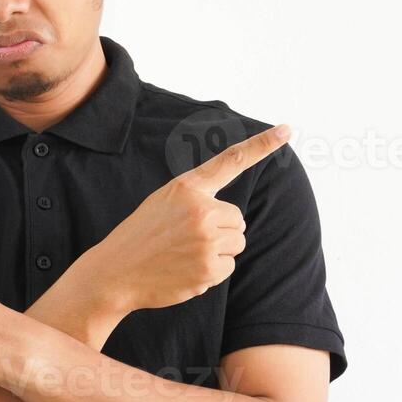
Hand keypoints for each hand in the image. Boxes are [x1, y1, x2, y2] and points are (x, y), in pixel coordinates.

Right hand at [89, 123, 290, 312]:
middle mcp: (200, 211)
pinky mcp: (209, 269)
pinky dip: (212, 272)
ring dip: (218, 251)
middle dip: (220, 230)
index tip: (286, 129)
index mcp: (187, 188)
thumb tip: (234, 218)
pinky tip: (186, 270)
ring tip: (185, 254)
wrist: (115, 272)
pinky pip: (229, 267)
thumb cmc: (142, 236)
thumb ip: (197, 200)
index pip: (231, 161)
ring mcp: (206, 241)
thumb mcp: (164, 202)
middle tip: (186, 238)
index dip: (261, 145)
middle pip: (237, 219)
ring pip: (237, 243)